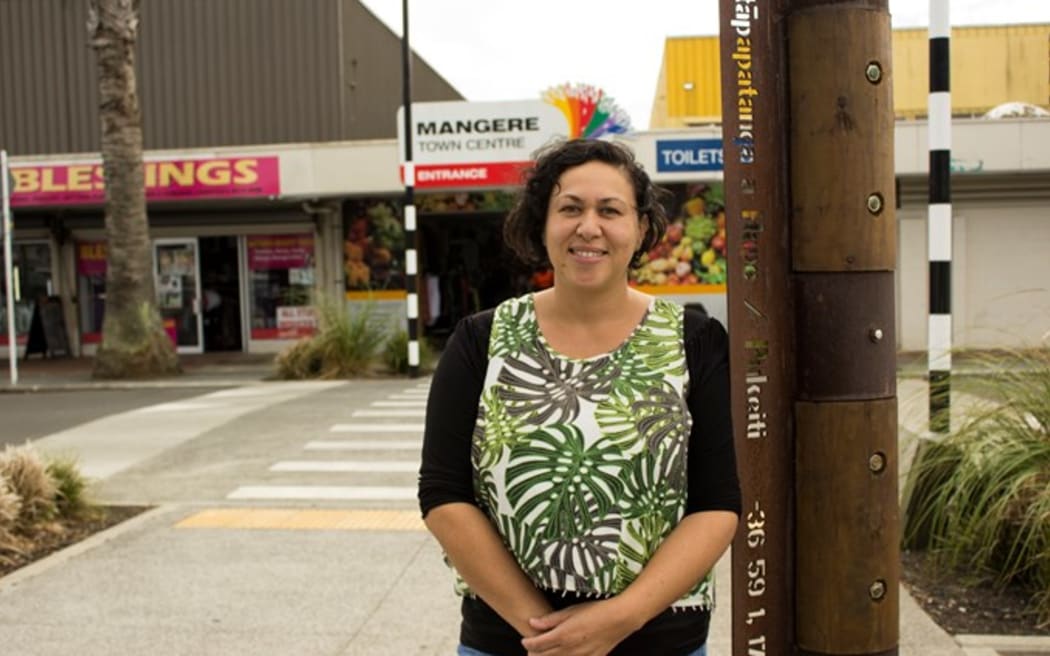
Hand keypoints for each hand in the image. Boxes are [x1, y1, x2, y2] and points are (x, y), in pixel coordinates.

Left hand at [520, 599, 636, 655]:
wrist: (621, 618)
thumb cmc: (596, 610)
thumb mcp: (572, 610)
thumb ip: (551, 619)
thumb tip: (532, 622)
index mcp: (564, 634)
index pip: (539, 644)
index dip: (529, 643)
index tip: (525, 640)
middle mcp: (571, 648)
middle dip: (535, 655)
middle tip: (529, 652)